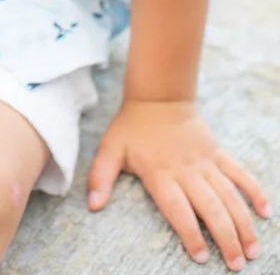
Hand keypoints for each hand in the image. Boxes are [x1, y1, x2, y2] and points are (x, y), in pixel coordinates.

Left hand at [87, 100, 271, 270]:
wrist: (157, 96)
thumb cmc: (131, 127)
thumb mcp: (110, 149)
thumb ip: (100, 177)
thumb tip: (92, 205)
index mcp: (161, 174)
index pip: (179, 209)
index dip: (190, 233)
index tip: (201, 256)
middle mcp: (187, 170)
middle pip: (211, 208)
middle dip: (226, 237)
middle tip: (237, 265)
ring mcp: (205, 161)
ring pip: (229, 195)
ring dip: (243, 223)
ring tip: (252, 250)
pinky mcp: (217, 152)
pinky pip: (239, 173)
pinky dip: (254, 191)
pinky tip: (266, 212)